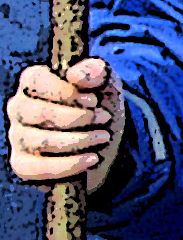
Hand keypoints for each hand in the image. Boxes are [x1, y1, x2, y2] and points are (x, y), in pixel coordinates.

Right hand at [9, 58, 126, 191]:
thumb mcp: (106, 85)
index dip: (66, 92)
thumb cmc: (100, 108)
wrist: (105, 145)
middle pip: (39, 113)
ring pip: (41, 141)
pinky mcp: (23, 164)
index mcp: (33, 82)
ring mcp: (18, 136)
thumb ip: (96, 71)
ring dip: (79, 140)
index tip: (93, 100)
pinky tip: (91, 159)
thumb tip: (75, 75)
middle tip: (104, 119)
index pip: (35, 81)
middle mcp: (19, 108)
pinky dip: (69, 165)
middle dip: (78, 118)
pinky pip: (38, 168)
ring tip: (103, 137)